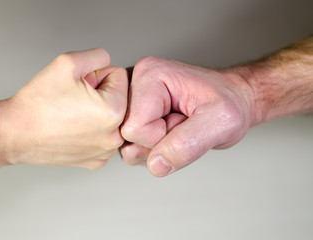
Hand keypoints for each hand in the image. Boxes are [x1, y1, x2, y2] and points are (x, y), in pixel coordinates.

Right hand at [0, 48, 127, 168]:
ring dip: (97, 112)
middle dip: (100, 93)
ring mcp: (106, 151)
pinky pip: (103, 137)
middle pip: (119, 99)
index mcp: (114, 111)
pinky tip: (73, 131)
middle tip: (74, 100)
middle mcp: (115, 136)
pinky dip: (92, 131)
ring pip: (112, 118)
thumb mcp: (67, 62)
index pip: (120, 76)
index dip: (97, 74)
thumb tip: (108, 63)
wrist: (15, 133)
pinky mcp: (96, 161)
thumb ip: (98, 55)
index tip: (79, 85)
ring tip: (73, 115)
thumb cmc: (38, 102)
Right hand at [120, 57, 253, 176]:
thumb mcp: (221, 122)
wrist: (234, 99)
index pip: (134, 128)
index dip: (161, 137)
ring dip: (157, 147)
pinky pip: (131, 147)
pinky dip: (154, 149)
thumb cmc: (230, 102)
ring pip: (127, 145)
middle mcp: (135, 82)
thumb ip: (187, 144)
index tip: (185, 122)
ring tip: (179, 126)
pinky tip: (170, 132)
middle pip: (125, 136)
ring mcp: (132, 99)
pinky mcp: (134, 114)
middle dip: (158, 142)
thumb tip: (156, 165)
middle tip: (183, 123)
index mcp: (150, 74)